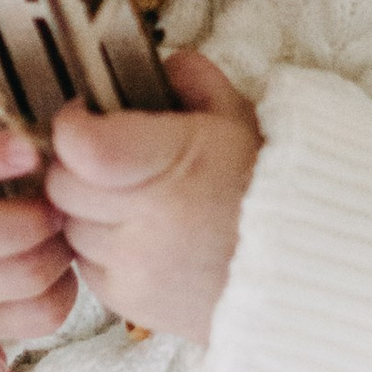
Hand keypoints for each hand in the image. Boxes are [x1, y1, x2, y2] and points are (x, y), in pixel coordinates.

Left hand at [43, 52, 260, 343]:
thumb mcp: (241, 119)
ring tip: (133, 199)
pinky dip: (102, 248)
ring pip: (70, 228)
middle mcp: (148, 227)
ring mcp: (136, 272)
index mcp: (176, 169)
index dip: (73, 124)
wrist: (307, 275)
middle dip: (76, 166)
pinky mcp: (131, 306)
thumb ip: (195, 81)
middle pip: (63, 187)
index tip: (87, 114)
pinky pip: (88, 266)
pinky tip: (141, 235)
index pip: (81, 146)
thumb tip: (162, 65)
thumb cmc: (273, 192)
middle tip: (107, 157)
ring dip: (87, 209)